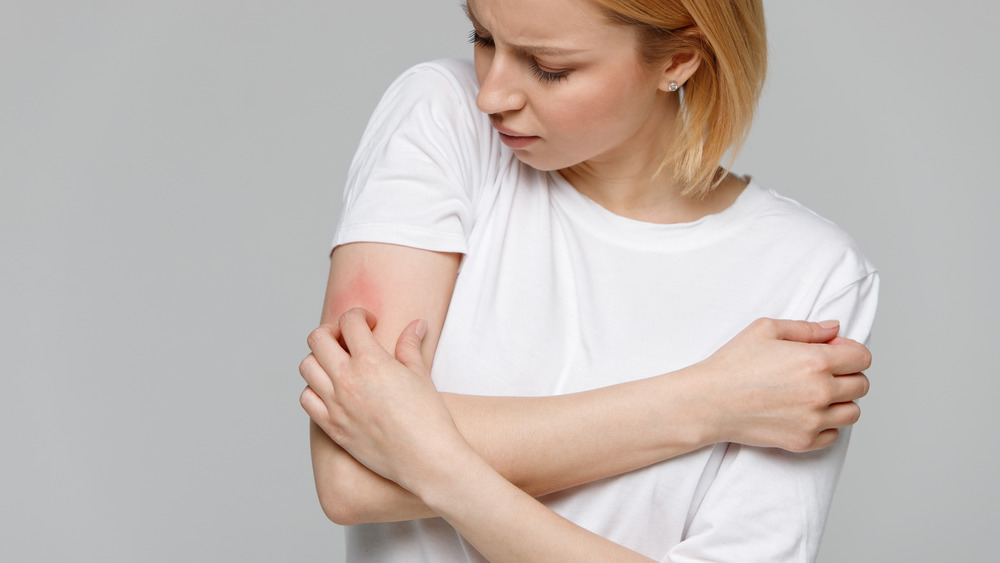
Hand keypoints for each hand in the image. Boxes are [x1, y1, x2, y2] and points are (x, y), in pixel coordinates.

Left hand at [299, 308, 469, 492]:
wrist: (426, 459)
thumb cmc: (429, 417)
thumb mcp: (420, 375)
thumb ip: (410, 346)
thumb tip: (415, 325)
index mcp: (371, 361)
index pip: (348, 321)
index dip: (359, 316)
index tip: (370, 324)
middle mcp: (347, 379)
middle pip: (317, 338)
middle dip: (332, 331)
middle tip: (347, 339)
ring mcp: (335, 404)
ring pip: (306, 366)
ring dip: (320, 359)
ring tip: (338, 365)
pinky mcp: (332, 427)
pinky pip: (307, 399)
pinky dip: (314, 389)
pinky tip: (332, 391)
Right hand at [696, 318, 870, 451]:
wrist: (708, 402)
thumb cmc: (732, 364)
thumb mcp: (765, 330)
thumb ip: (806, 328)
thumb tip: (834, 329)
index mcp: (815, 361)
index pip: (862, 357)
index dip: (850, 352)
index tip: (834, 352)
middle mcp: (820, 392)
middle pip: (861, 385)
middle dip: (848, 375)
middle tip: (823, 373)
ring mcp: (813, 420)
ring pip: (853, 412)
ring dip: (842, 402)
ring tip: (816, 394)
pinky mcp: (803, 441)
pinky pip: (834, 435)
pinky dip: (826, 425)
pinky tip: (805, 413)